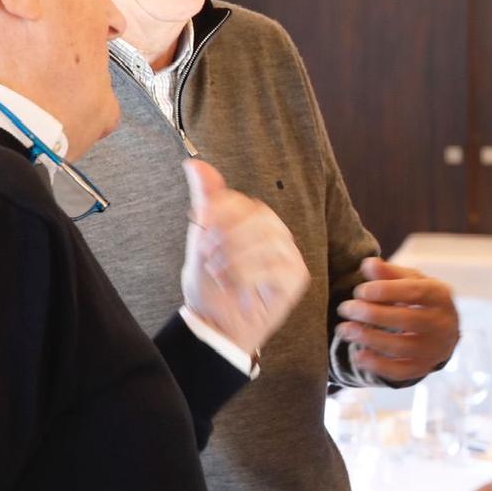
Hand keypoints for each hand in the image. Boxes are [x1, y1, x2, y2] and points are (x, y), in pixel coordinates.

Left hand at [180, 160, 311, 357]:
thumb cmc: (210, 286)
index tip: (201, 234)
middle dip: (228, 238)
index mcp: (253, 219)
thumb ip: (205, 201)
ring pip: (268, 241)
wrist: (217, 326)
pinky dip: (250, 277)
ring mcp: (289, 254)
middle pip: (258, 218)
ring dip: (236, 260)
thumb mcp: (200, 241)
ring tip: (220, 276)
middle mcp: (276, 232)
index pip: (242, 202)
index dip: (220, 215)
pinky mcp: (297, 277)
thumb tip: (194, 164)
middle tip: (209, 259)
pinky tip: (237, 289)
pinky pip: (277, 266)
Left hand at [336, 258, 458, 383]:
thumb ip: (389, 273)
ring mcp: (434, 349)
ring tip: (343, 329)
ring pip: (401, 347)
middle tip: (345, 308)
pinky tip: (357, 355)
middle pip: (408, 321)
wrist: (440, 330)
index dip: (385, 291)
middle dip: (372, 314)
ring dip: (368, 338)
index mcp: (441, 296)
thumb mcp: (409, 281)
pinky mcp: (422, 368)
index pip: (415, 292)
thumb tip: (368, 264)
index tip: (360, 290)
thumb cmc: (419, 299)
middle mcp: (443, 324)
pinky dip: (376, 365)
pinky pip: (399, 371)